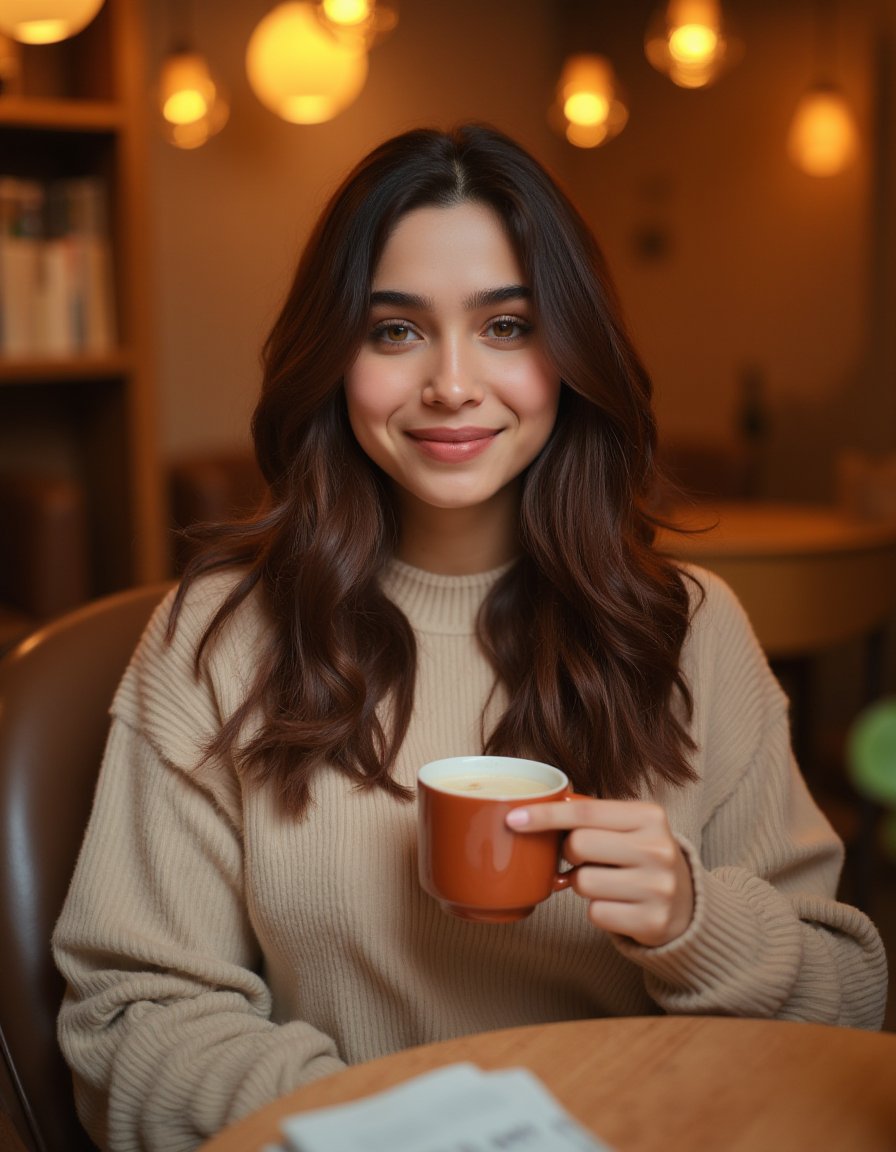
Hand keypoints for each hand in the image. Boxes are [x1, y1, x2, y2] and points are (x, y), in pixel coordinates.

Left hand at [506, 797, 694, 946]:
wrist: (686, 904)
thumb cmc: (640, 857)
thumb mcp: (628, 827)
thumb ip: (591, 816)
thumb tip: (532, 812)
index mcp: (649, 816)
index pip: (585, 811)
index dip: (545, 815)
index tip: (514, 819)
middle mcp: (658, 849)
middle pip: (579, 845)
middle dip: (570, 854)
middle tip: (584, 858)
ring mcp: (658, 886)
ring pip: (583, 882)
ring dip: (582, 884)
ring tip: (605, 882)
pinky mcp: (653, 921)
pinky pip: (595, 914)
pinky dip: (597, 910)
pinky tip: (617, 904)